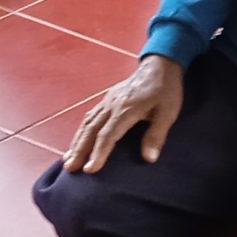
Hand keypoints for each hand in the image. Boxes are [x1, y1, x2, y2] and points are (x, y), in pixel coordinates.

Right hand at [65, 55, 184, 173]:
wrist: (159, 65)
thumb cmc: (166, 90)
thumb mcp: (168, 112)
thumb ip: (157, 135)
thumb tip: (149, 158)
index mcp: (126, 109)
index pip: (108, 135)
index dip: (98, 153)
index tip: (89, 170)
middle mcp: (112, 105)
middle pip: (91, 130)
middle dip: (79, 150)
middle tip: (69, 169)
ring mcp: (107, 101)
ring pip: (87, 123)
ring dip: (76, 142)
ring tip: (68, 160)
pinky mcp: (107, 100)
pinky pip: (89, 116)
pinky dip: (81, 131)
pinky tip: (77, 142)